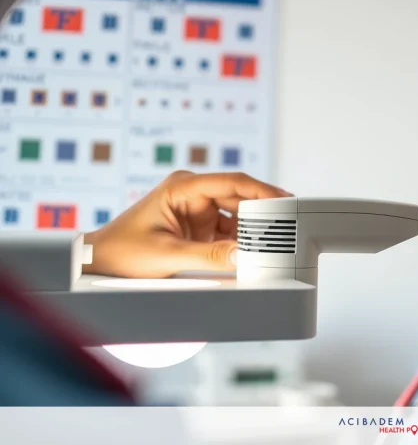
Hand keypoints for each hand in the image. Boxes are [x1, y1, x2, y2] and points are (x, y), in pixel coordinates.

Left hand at [84, 171, 291, 277]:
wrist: (100, 263)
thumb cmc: (123, 250)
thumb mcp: (167, 255)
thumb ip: (208, 256)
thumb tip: (243, 255)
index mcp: (184, 187)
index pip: (232, 182)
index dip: (262, 190)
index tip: (284, 200)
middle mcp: (194, 194)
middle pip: (240, 197)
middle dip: (263, 210)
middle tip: (288, 222)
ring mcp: (199, 211)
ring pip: (238, 215)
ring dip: (254, 228)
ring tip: (275, 239)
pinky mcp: (200, 229)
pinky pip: (229, 232)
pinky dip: (243, 241)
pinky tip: (256, 250)